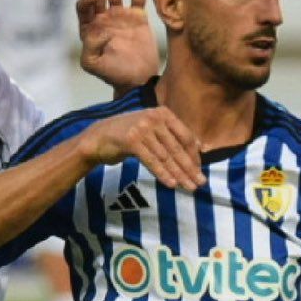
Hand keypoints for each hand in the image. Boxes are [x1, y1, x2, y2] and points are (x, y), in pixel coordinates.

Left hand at [77, 0, 160, 88]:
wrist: (138, 79)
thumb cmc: (114, 74)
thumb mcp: (93, 65)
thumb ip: (88, 47)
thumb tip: (96, 29)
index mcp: (89, 28)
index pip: (83, 7)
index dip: (87, 0)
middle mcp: (103, 19)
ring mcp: (121, 16)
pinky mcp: (138, 17)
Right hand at [80, 108, 203, 191]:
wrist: (99, 138)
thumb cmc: (130, 135)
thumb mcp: (154, 130)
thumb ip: (174, 135)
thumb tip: (202, 146)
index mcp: (164, 113)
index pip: (185, 136)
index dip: (194, 155)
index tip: (199, 171)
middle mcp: (154, 118)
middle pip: (177, 147)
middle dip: (190, 168)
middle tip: (200, 183)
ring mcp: (142, 128)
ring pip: (166, 156)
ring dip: (179, 174)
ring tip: (188, 187)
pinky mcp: (132, 140)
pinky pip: (152, 161)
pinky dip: (162, 174)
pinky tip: (171, 184)